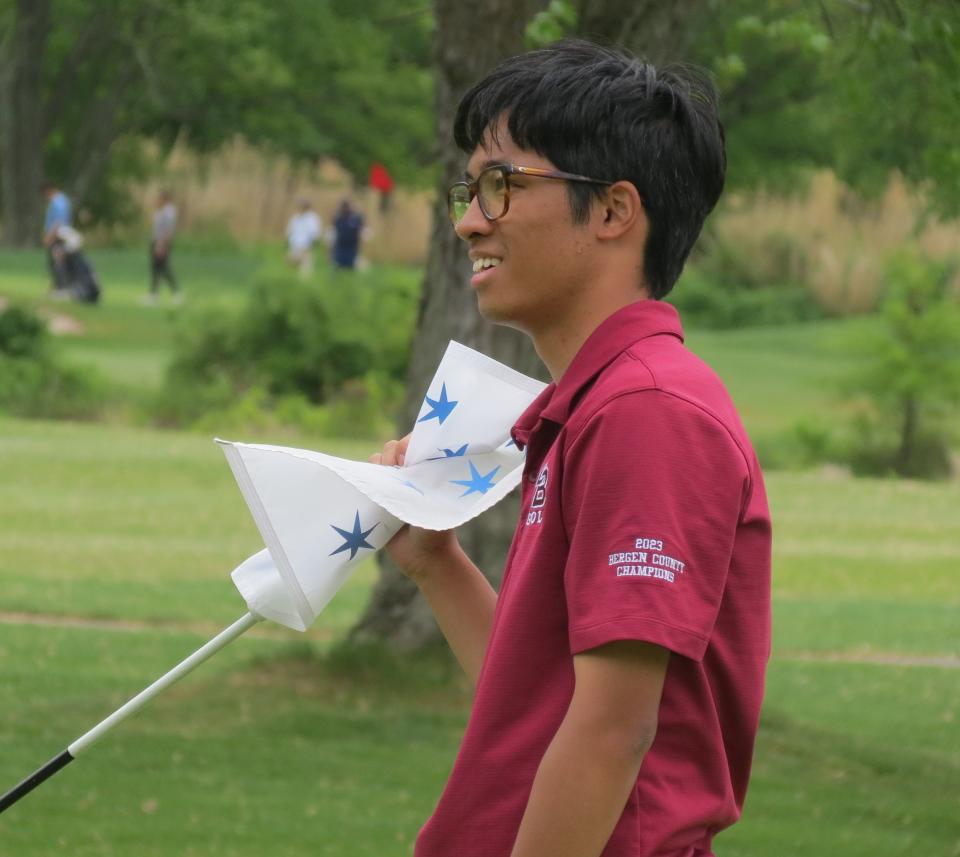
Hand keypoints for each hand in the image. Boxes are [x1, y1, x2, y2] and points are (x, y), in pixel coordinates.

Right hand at [370, 434, 459, 583]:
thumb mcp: (433, 503)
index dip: (407, 444)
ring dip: (377, 467)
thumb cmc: (437, 531)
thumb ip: (420, 483)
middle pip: (392, 449)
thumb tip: (403, 464)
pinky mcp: (377, 499)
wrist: (425, 560)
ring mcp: (392, 486)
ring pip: (376, 462)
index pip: (414, 444)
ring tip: (386, 485)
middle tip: (396, 472)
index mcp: (427, 470)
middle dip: (391, 455)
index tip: (406, 456)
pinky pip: (364, 480)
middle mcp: (409, 474)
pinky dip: (363, 478)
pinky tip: (368, 487)